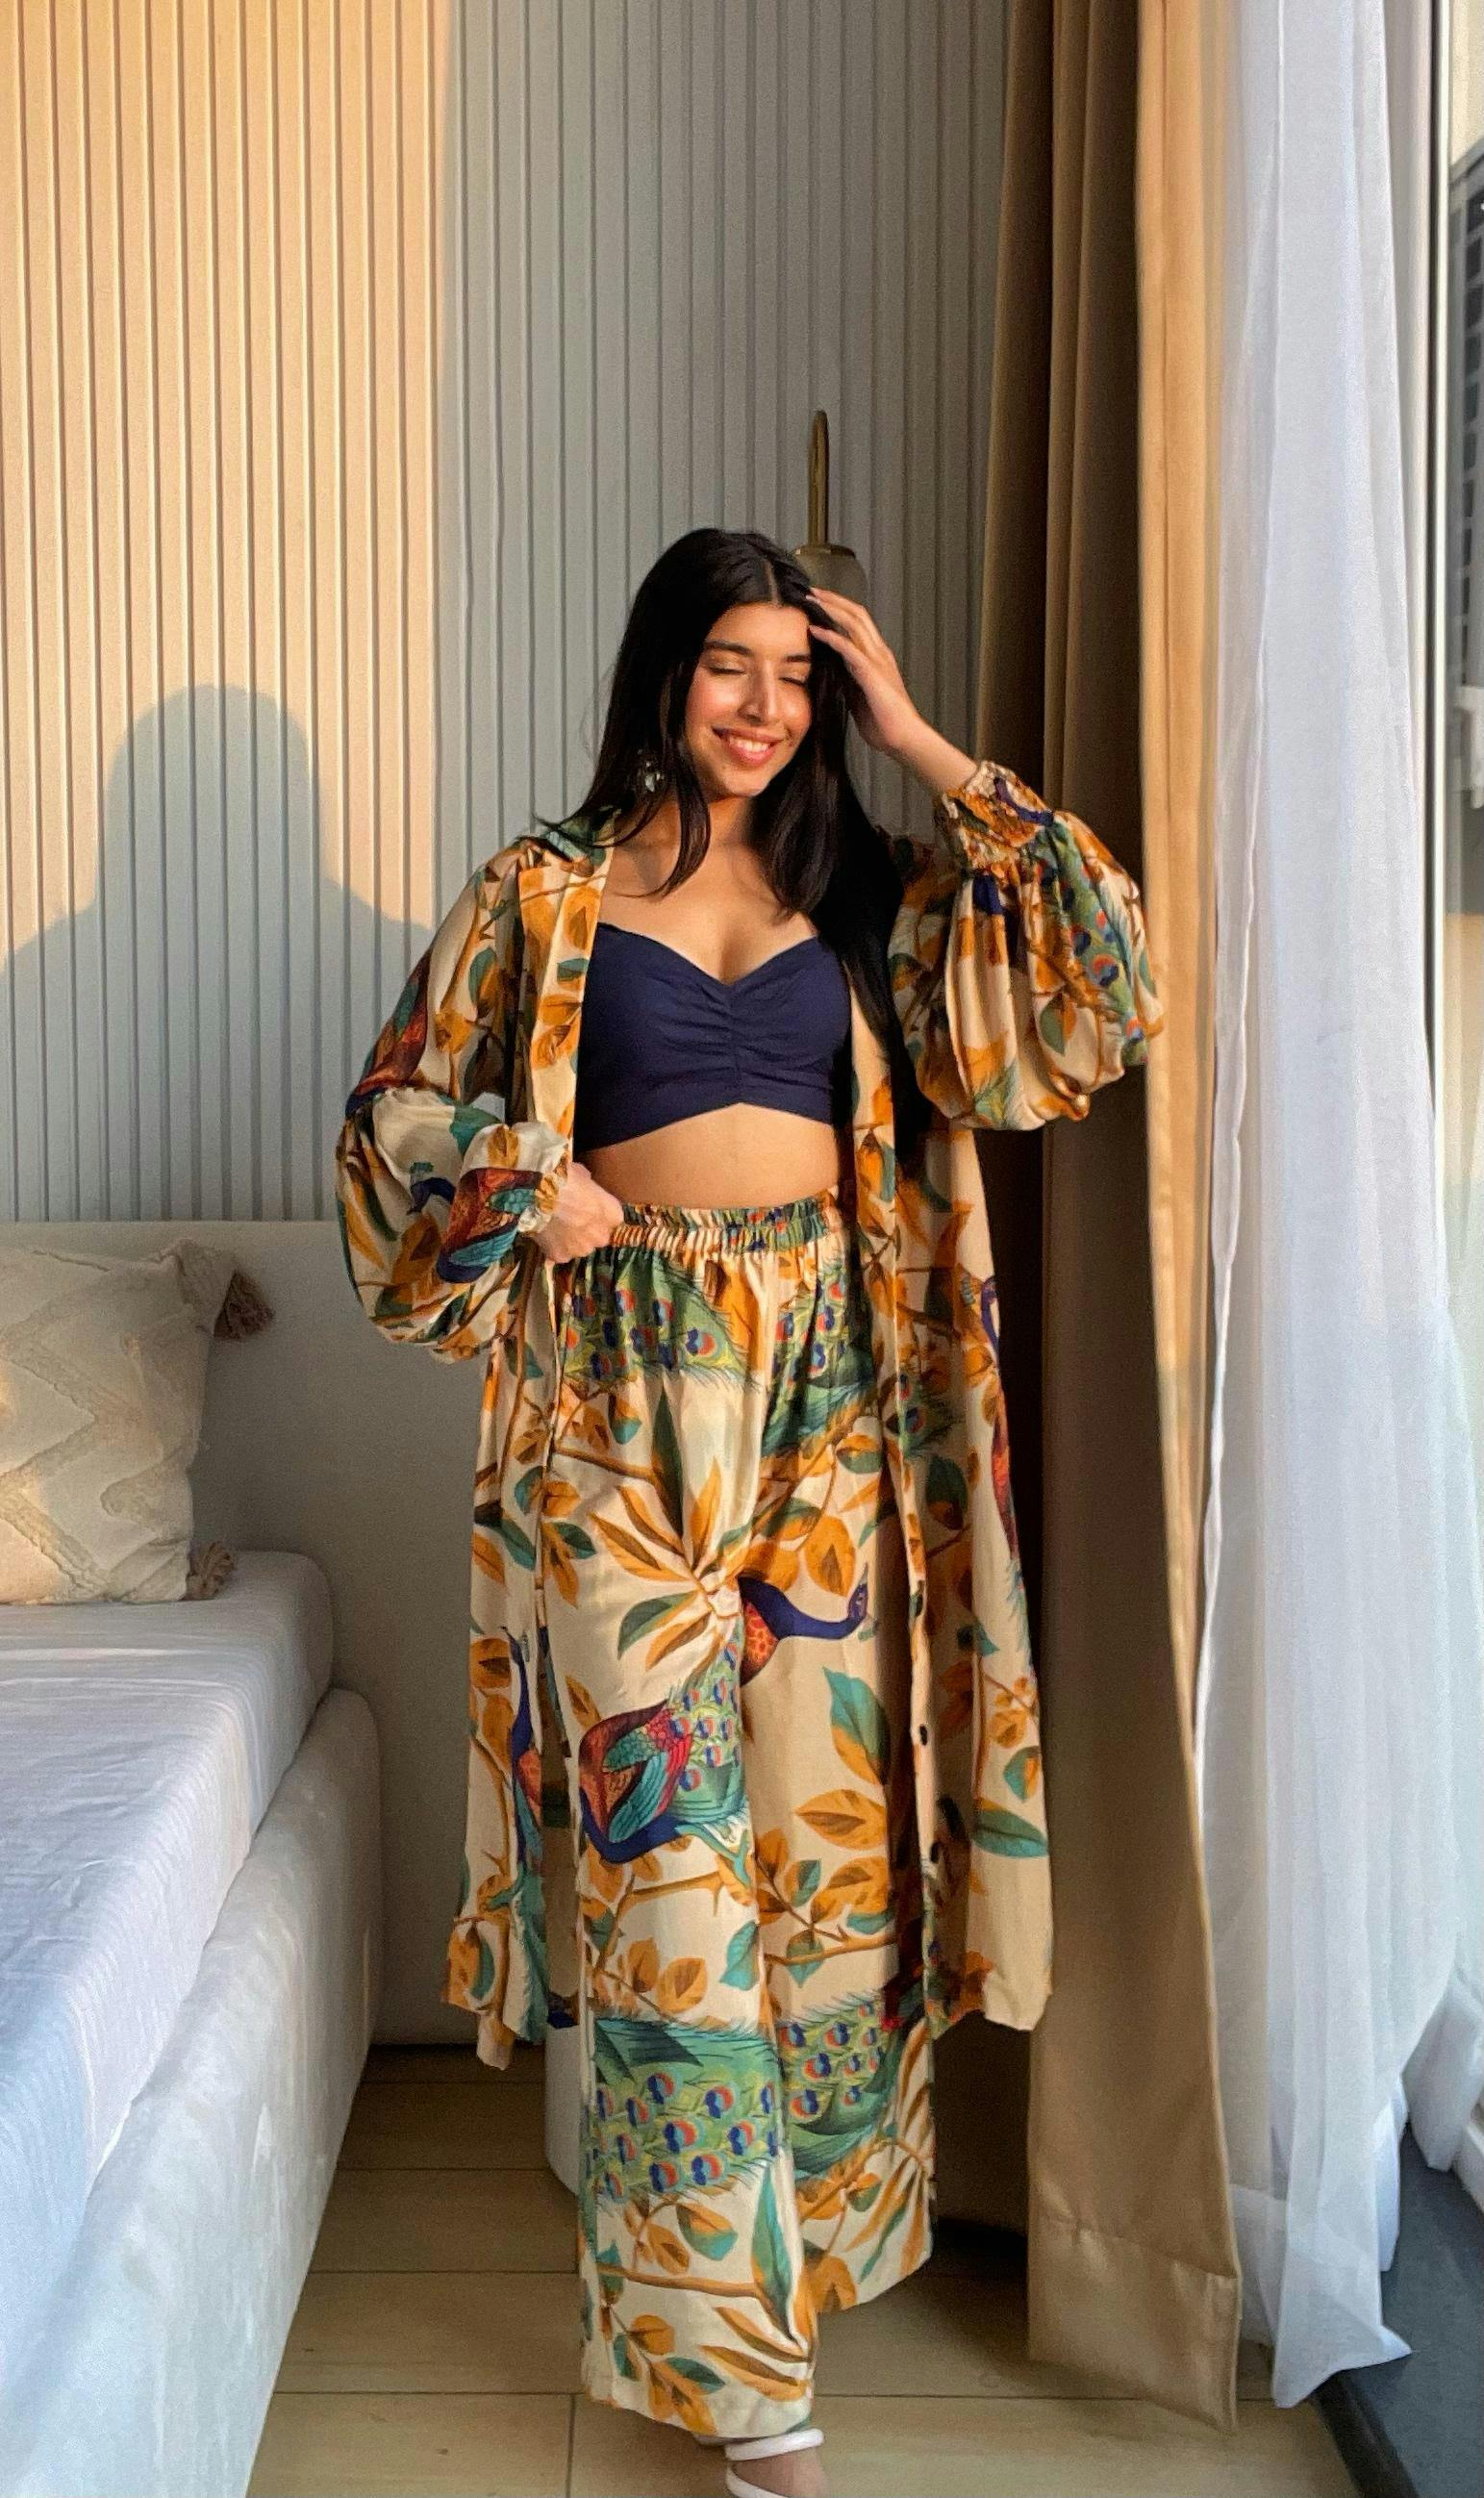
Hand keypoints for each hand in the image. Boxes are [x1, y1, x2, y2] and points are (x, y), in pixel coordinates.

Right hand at [529, 1161, 625, 1260]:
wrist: (537, 1193)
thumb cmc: (564, 1179)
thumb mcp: (583, 1174)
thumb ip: (588, 1186)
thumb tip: (584, 1185)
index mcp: (613, 1215)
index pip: (612, 1220)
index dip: (598, 1214)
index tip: (587, 1208)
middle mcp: (602, 1236)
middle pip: (597, 1237)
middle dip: (587, 1231)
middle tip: (570, 1219)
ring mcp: (581, 1249)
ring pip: (579, 1247)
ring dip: (570, 1241)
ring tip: (554, 1226)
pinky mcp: (561, 1256)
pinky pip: (559, 1253)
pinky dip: (553, 1247)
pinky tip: (544, 1234)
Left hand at [803, 587, 977, 795]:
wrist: (904, 739)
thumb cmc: (884, 722)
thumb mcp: (859, 695)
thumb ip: (848, 679)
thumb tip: (831, 670)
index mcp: (877, 656)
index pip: (858, 622)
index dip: (839, 607)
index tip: (818, 601)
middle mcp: (879, 652)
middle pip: (856, 613)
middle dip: (833, 599)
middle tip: (811, 590)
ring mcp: (877, 661)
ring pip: (854, 623)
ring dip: (831, 609)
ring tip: (811, 600)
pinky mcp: (872, 674)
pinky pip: (849, 648)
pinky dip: (832, 636)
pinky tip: (816, 630)